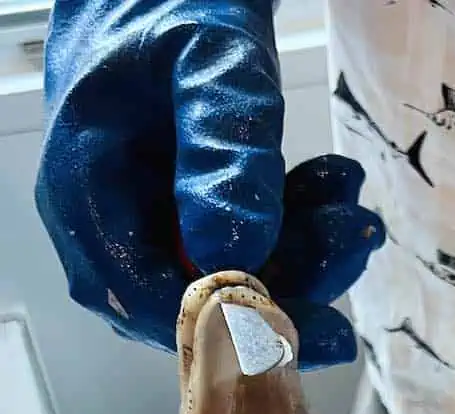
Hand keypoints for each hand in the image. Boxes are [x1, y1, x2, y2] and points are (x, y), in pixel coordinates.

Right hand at [35, 0, 384, 368]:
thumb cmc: (166, 0)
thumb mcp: (206, 60)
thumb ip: (222, 147)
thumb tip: (236, 251)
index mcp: (89, 199)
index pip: (157, 305)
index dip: (239, 331)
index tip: (317, 331)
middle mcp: (110, 229)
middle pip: (205, 304)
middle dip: (293, 281)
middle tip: (356, 238)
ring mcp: (147, 227)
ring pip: (235, 279)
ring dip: (306, 251)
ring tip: (352, 202)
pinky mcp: (184, 220)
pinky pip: (245, 248)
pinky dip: (296, 225)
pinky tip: (334, 186)